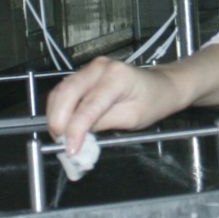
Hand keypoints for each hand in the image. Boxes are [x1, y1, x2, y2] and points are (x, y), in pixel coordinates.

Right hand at [45, 56, 195, 154]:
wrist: (162, 85)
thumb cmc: (153, 101)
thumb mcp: (131, 119)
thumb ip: (103, 124)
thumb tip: (77, 137)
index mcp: (117, 77)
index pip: (88, 106)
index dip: (75, 130)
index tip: (70, 149)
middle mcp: (100, 67)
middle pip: (67, 93)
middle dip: (58, 121)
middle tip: (60, 143)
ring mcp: (91, 67)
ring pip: (61, 91)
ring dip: (56, 115)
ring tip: (61, 137)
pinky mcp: (86, 72)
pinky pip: (65, 89)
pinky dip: (60, 108)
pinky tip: (64, 124)